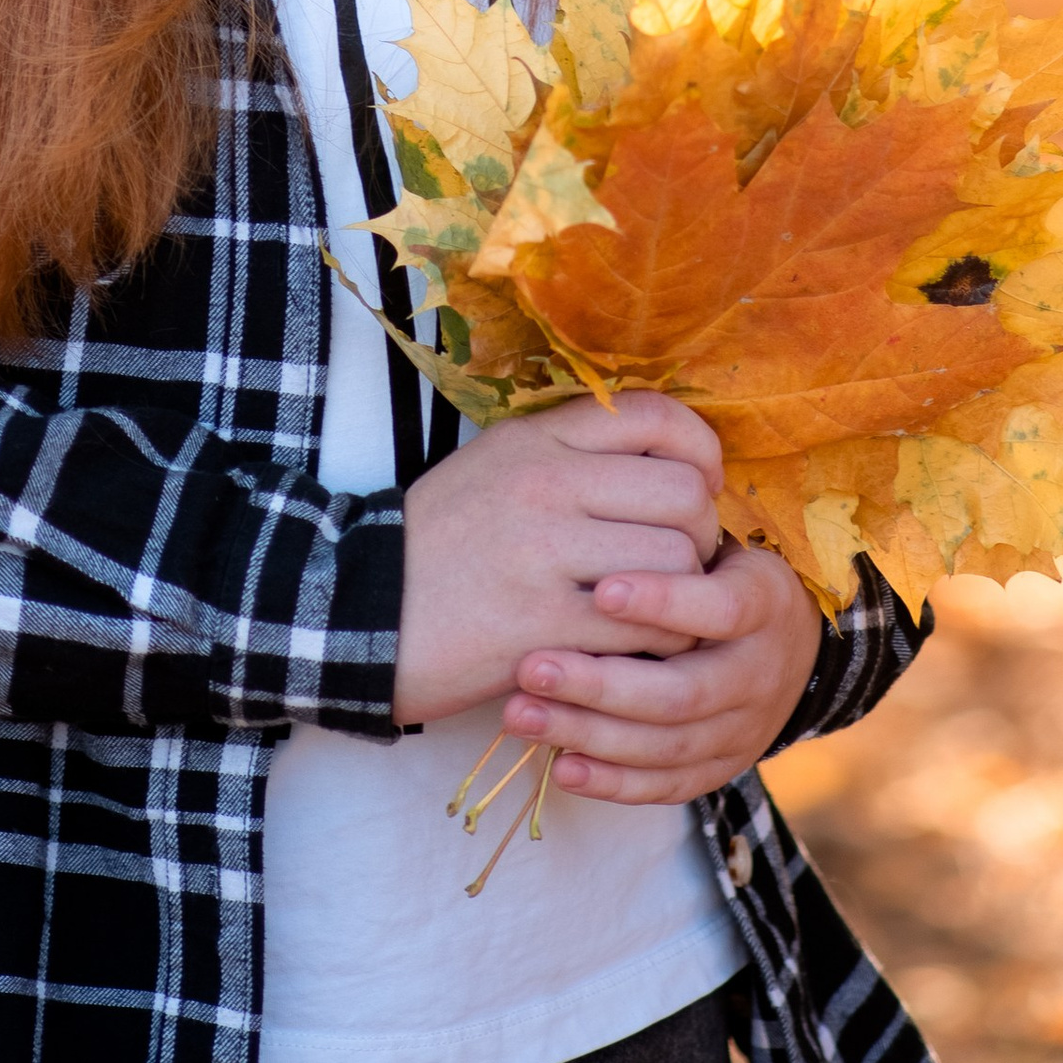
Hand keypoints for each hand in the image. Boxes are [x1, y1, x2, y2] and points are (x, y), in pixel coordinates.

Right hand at [394, 393, 722, 727]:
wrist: (362, 612)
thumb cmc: (441, 542)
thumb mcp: (496, 465)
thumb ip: (572, 453)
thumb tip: (670, 460)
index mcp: (535, 438)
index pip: (653, 415)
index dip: (699, 450)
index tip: (700, 484)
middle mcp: (546, 484)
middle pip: (683, 493)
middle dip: (700, 533)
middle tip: (680, 561)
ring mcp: (546, 554)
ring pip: (676, 564)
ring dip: (684, 596)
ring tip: (658, 609)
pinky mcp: (545, 626)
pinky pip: (647, 629)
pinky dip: (659, 643)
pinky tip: (634, 647)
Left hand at [496, 536, 823, 804]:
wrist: (789, 642)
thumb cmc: (724, 567)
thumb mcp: (720, 533)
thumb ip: (674, 519)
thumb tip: (611, 474)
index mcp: (764, 604)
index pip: (720, 608)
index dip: (664, 602)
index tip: (600, 589)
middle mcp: (759, 675)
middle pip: (682, 694)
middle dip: (601, 684)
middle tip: (530, 665)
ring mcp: (742, 731)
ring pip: (665, 745)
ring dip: (588, 732)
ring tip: (519, 712)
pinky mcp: (718, 769)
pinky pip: (666, 786)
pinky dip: (613, 782)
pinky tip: (560, 767)